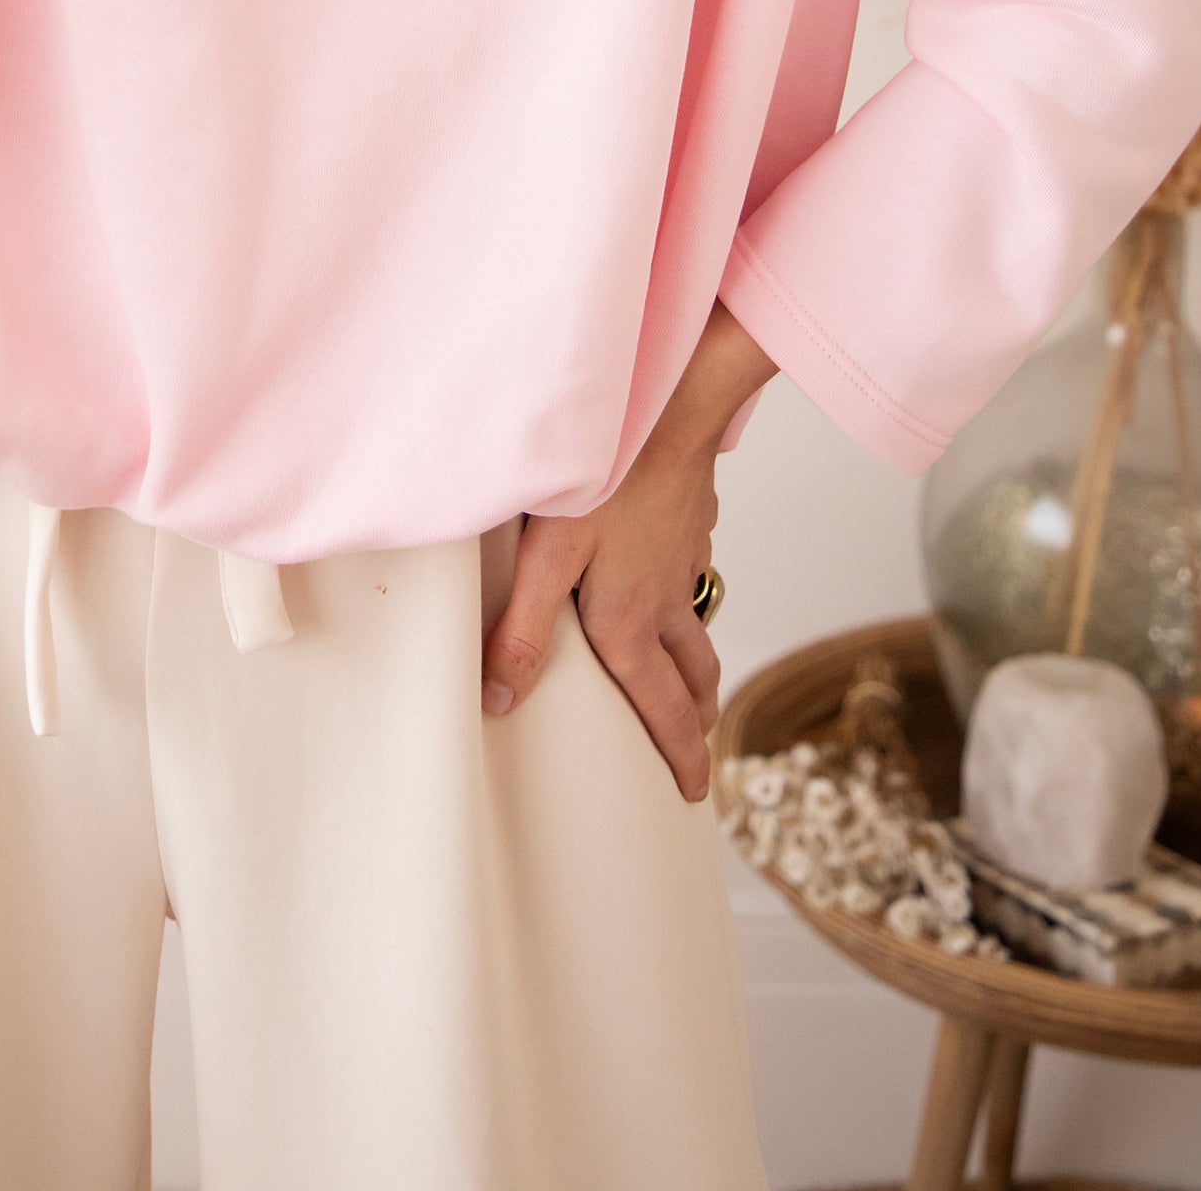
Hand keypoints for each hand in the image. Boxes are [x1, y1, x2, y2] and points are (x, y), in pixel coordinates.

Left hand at [481, 438, 720, 796]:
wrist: (670, 410)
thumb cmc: (605, 479)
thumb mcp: (547, 558)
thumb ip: (521, 630)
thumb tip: (500, 701)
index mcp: (632, 624)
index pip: (662, 708)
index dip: (680, 754)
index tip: (694, 791)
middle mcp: (666, 601)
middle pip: (693, 678)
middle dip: (697, 719)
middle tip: (700, 748)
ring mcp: (685, 559)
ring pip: (698, 629)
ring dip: (700, 668)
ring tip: (698, 687)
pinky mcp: (692, 522)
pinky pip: (693, 575)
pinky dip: (690, 601)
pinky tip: (672, 580)